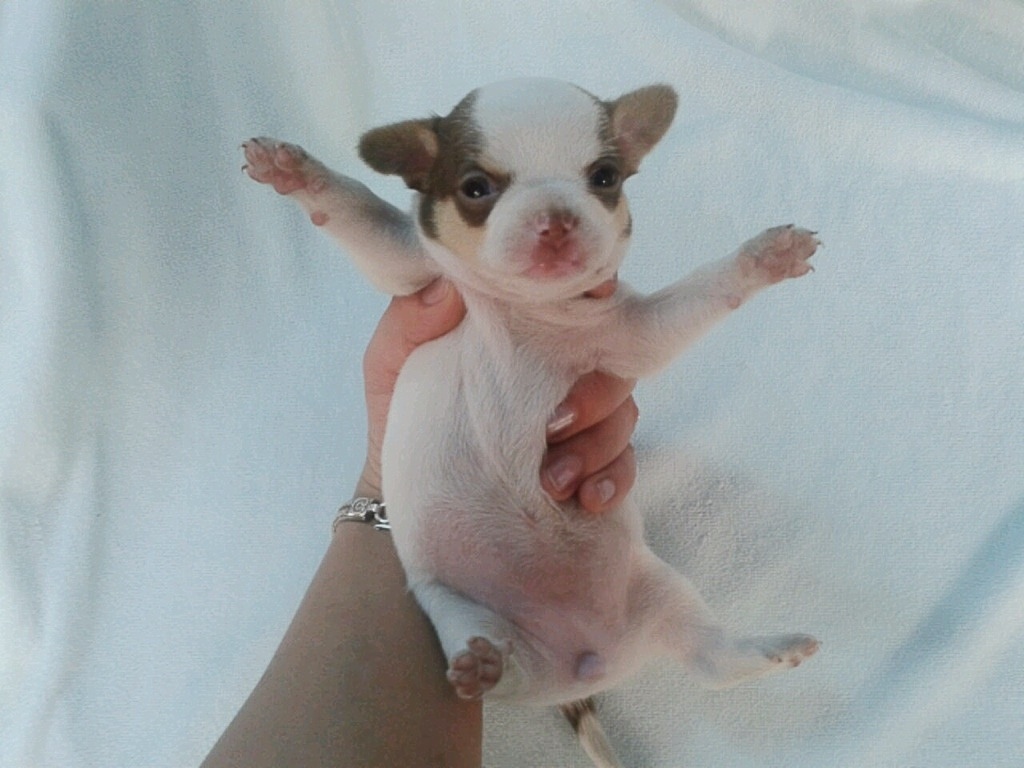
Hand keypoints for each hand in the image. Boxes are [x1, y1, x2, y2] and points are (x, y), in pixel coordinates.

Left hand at [356, 278, 638, 511]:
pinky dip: (612, 480)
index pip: (576, 300)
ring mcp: (583, 419)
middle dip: (595, 395)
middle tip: (552, 426)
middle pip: (613, 362)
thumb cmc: (402, 411)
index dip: (597, 292)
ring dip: (596, 447)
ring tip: (552, 481)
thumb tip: (449, 289)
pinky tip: (588, 499)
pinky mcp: (590, 467)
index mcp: (525, 331)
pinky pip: (624, 467)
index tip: (600, 299)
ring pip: (624, 416)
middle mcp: (563, 368)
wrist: (403, 492)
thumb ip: (411, 320)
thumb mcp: (392, 361)